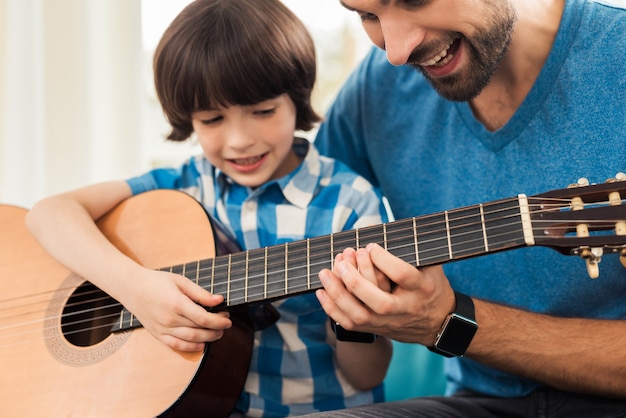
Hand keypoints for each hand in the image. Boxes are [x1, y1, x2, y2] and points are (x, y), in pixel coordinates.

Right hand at [125, 267, 231, 351]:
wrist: (132, 288)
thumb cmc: (157, 281)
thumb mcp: (181, 281)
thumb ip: (201, 293)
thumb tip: (219, 300)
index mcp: (176, 303)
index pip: (203, 318)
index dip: (219, 320)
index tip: (228, 318)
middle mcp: (169, 319)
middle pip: (199, 330)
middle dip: (216, 329)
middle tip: (225, 324)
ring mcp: (162, 328)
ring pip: (190, 340)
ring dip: (207, 338)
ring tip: (217, 333)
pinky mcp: (157, 334)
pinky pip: (176, 345)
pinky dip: (190, 348)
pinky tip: (201, 345)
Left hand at [316, 243, 455, 344]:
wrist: (437, 323)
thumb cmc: (430, 285)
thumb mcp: (430, 265)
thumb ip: (410, 249)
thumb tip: (379, 227)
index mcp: (421, 288)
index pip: (402, 274)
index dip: (383, 259)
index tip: (370, 246)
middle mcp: (405, 308)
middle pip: (380, 302)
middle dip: (356, 282)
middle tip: (342, 261)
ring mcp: (390, 322)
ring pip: (361, 316)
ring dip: (339, 295)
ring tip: (325, 274)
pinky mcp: (378, 329)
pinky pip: (351, 324)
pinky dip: (333, 309)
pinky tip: (322, 292)